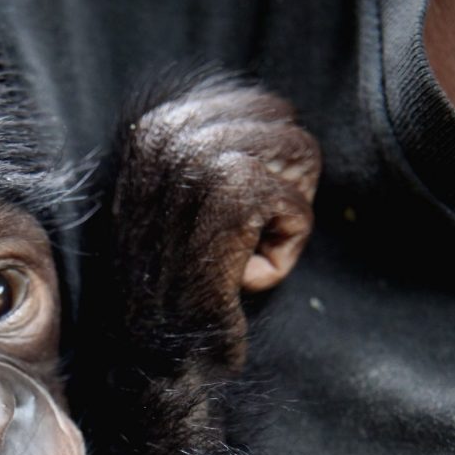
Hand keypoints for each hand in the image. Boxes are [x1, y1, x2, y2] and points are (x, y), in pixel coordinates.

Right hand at [111, 76, 319, 374]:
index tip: (226, 218)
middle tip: (234, 239)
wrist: (153, 346)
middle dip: (279, 186)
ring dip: (282, 216)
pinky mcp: (232, 193)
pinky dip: (284, 249)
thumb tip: (279, 114)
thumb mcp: (178, 196)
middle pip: (288, 128)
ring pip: (300, 159)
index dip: (265, 169)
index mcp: (158, 124)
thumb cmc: (174, 279)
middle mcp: (171, 131)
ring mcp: (199, 158)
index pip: (265, 108)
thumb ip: (212, 148)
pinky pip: (299, 207)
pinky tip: (241, 274)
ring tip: (235, 252)